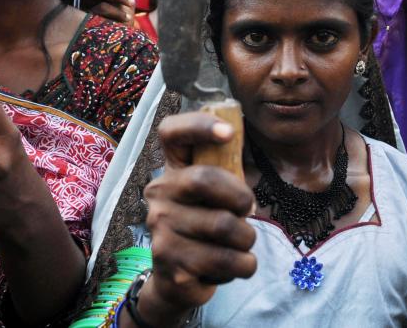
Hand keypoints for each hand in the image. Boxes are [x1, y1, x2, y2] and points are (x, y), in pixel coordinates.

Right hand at [138, 112, 256, 321]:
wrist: (178, 281)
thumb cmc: (206, 227)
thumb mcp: (215, 194)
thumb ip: (225, 169)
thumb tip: (237, 138)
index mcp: (172, 169)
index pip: (171, 132)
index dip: (199, 125)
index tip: (229, 132)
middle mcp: (159, 193)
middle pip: (203, 179)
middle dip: (239, 197)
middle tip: (247, 210)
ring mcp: (161, 229)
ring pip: (224, 226)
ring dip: (247, 238)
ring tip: (241, 243)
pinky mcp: (171, 263)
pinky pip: (227, 261)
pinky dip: (244, 265)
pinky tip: (232, 265)